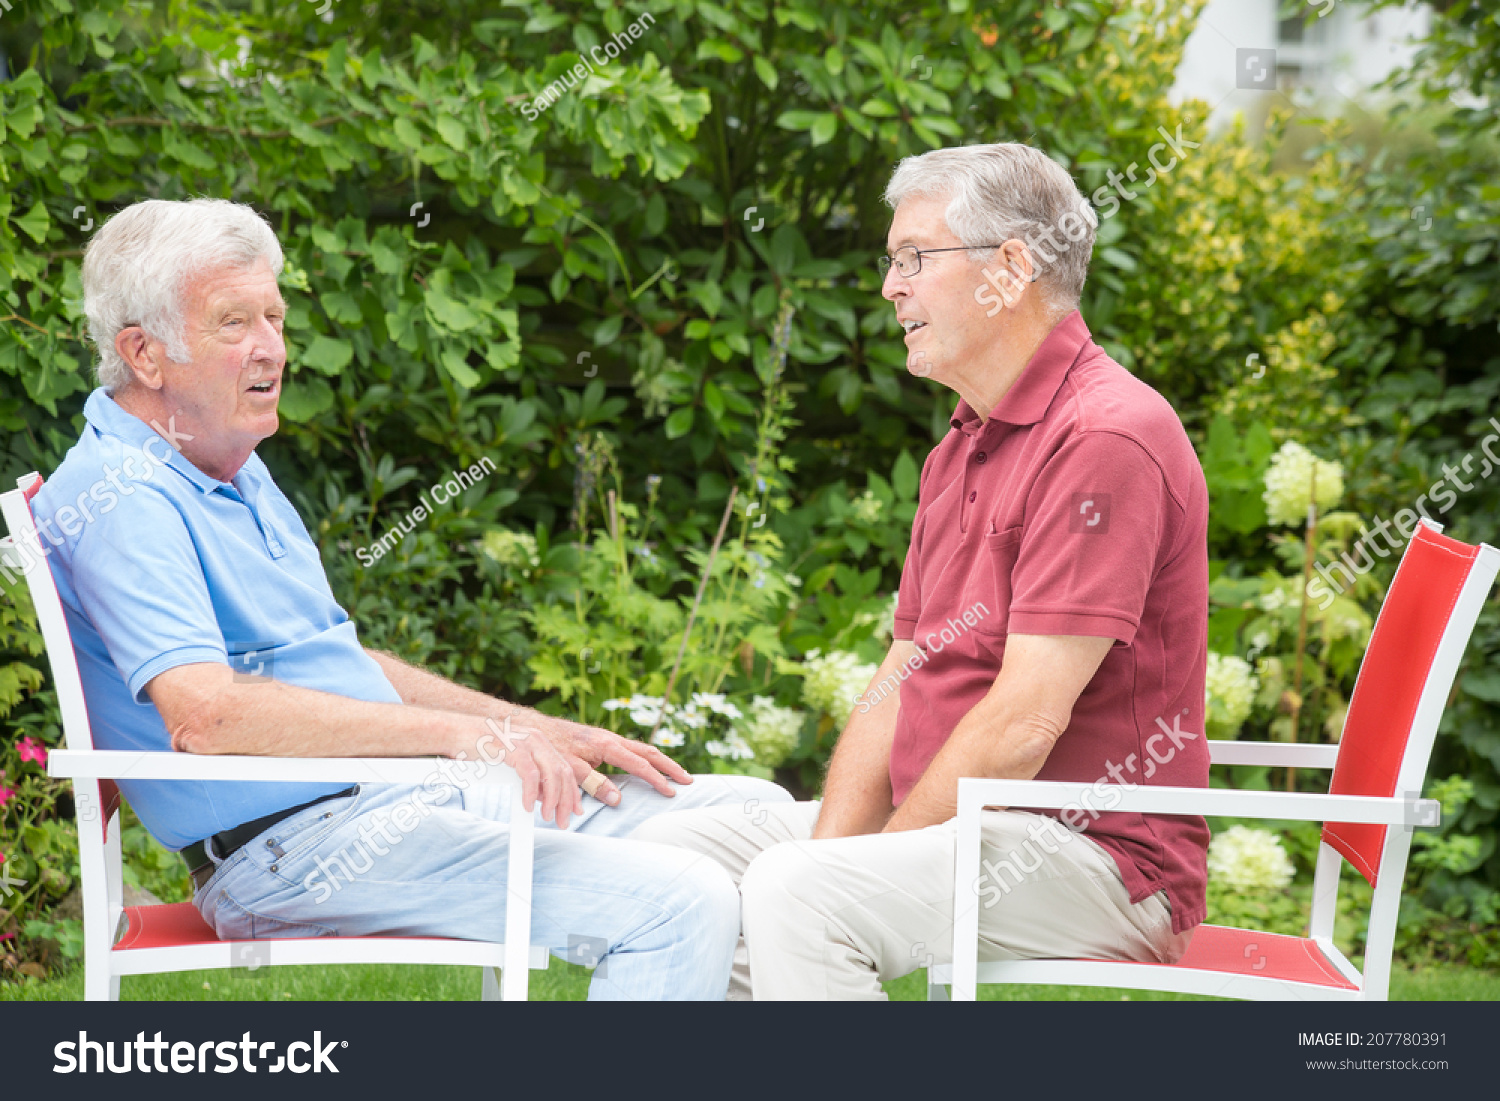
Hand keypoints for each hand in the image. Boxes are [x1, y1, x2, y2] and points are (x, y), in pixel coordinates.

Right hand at [465, 715, 581, 828]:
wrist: (455, 732)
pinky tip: (528, 805)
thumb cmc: (480, 749)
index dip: (573, 792)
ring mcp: (526, 741)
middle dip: (566, 800)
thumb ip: (530, 775)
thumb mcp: (511, 762)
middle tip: (563, 821)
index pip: (565, 769)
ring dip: (554, 799)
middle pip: (563, 773)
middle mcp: (537, 739)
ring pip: (552, 773)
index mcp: (540, 742)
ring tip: (548, 816)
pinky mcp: (512, 747)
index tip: (575, 811)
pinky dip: (532, 792)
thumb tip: (543, 797)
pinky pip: (530, 774)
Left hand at [535, 715, 692, 805]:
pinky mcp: (602, 743)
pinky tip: (648, 768)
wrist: (534, 730)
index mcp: (606, 745)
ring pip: (641, 749)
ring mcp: (608, 739)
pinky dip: (645, 760)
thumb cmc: (550, 750)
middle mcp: (611, 739)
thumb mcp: (570, 770)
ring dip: (660, 761)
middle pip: (648, 752)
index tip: (671, 792)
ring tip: (676, 774)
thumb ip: (594, 784)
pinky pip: (631, 751)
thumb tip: (618, 800)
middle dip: (669, 766)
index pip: (639, 764)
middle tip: (688, 780)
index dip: (656, 779)